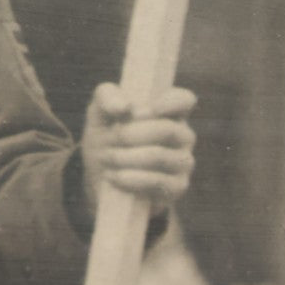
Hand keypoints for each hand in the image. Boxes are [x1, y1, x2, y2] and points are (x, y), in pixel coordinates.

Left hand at [80, 82, 196, 217]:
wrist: (101, 175)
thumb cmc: (107, 134)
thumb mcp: (99, 111)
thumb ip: (107, 97)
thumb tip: (124, 107)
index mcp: (168, 110)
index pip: (184, 99)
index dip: (171, 102)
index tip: (147, 109)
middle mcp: (182, 135)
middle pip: (169, 129)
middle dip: (132, 134)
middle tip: (111, 138)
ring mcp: (183, 162)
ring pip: (160, 156)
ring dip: (127, 157)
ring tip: (107, 157)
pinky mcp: (177, 187)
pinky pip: (158, 182)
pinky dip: (131, 178)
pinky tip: (114, 176)